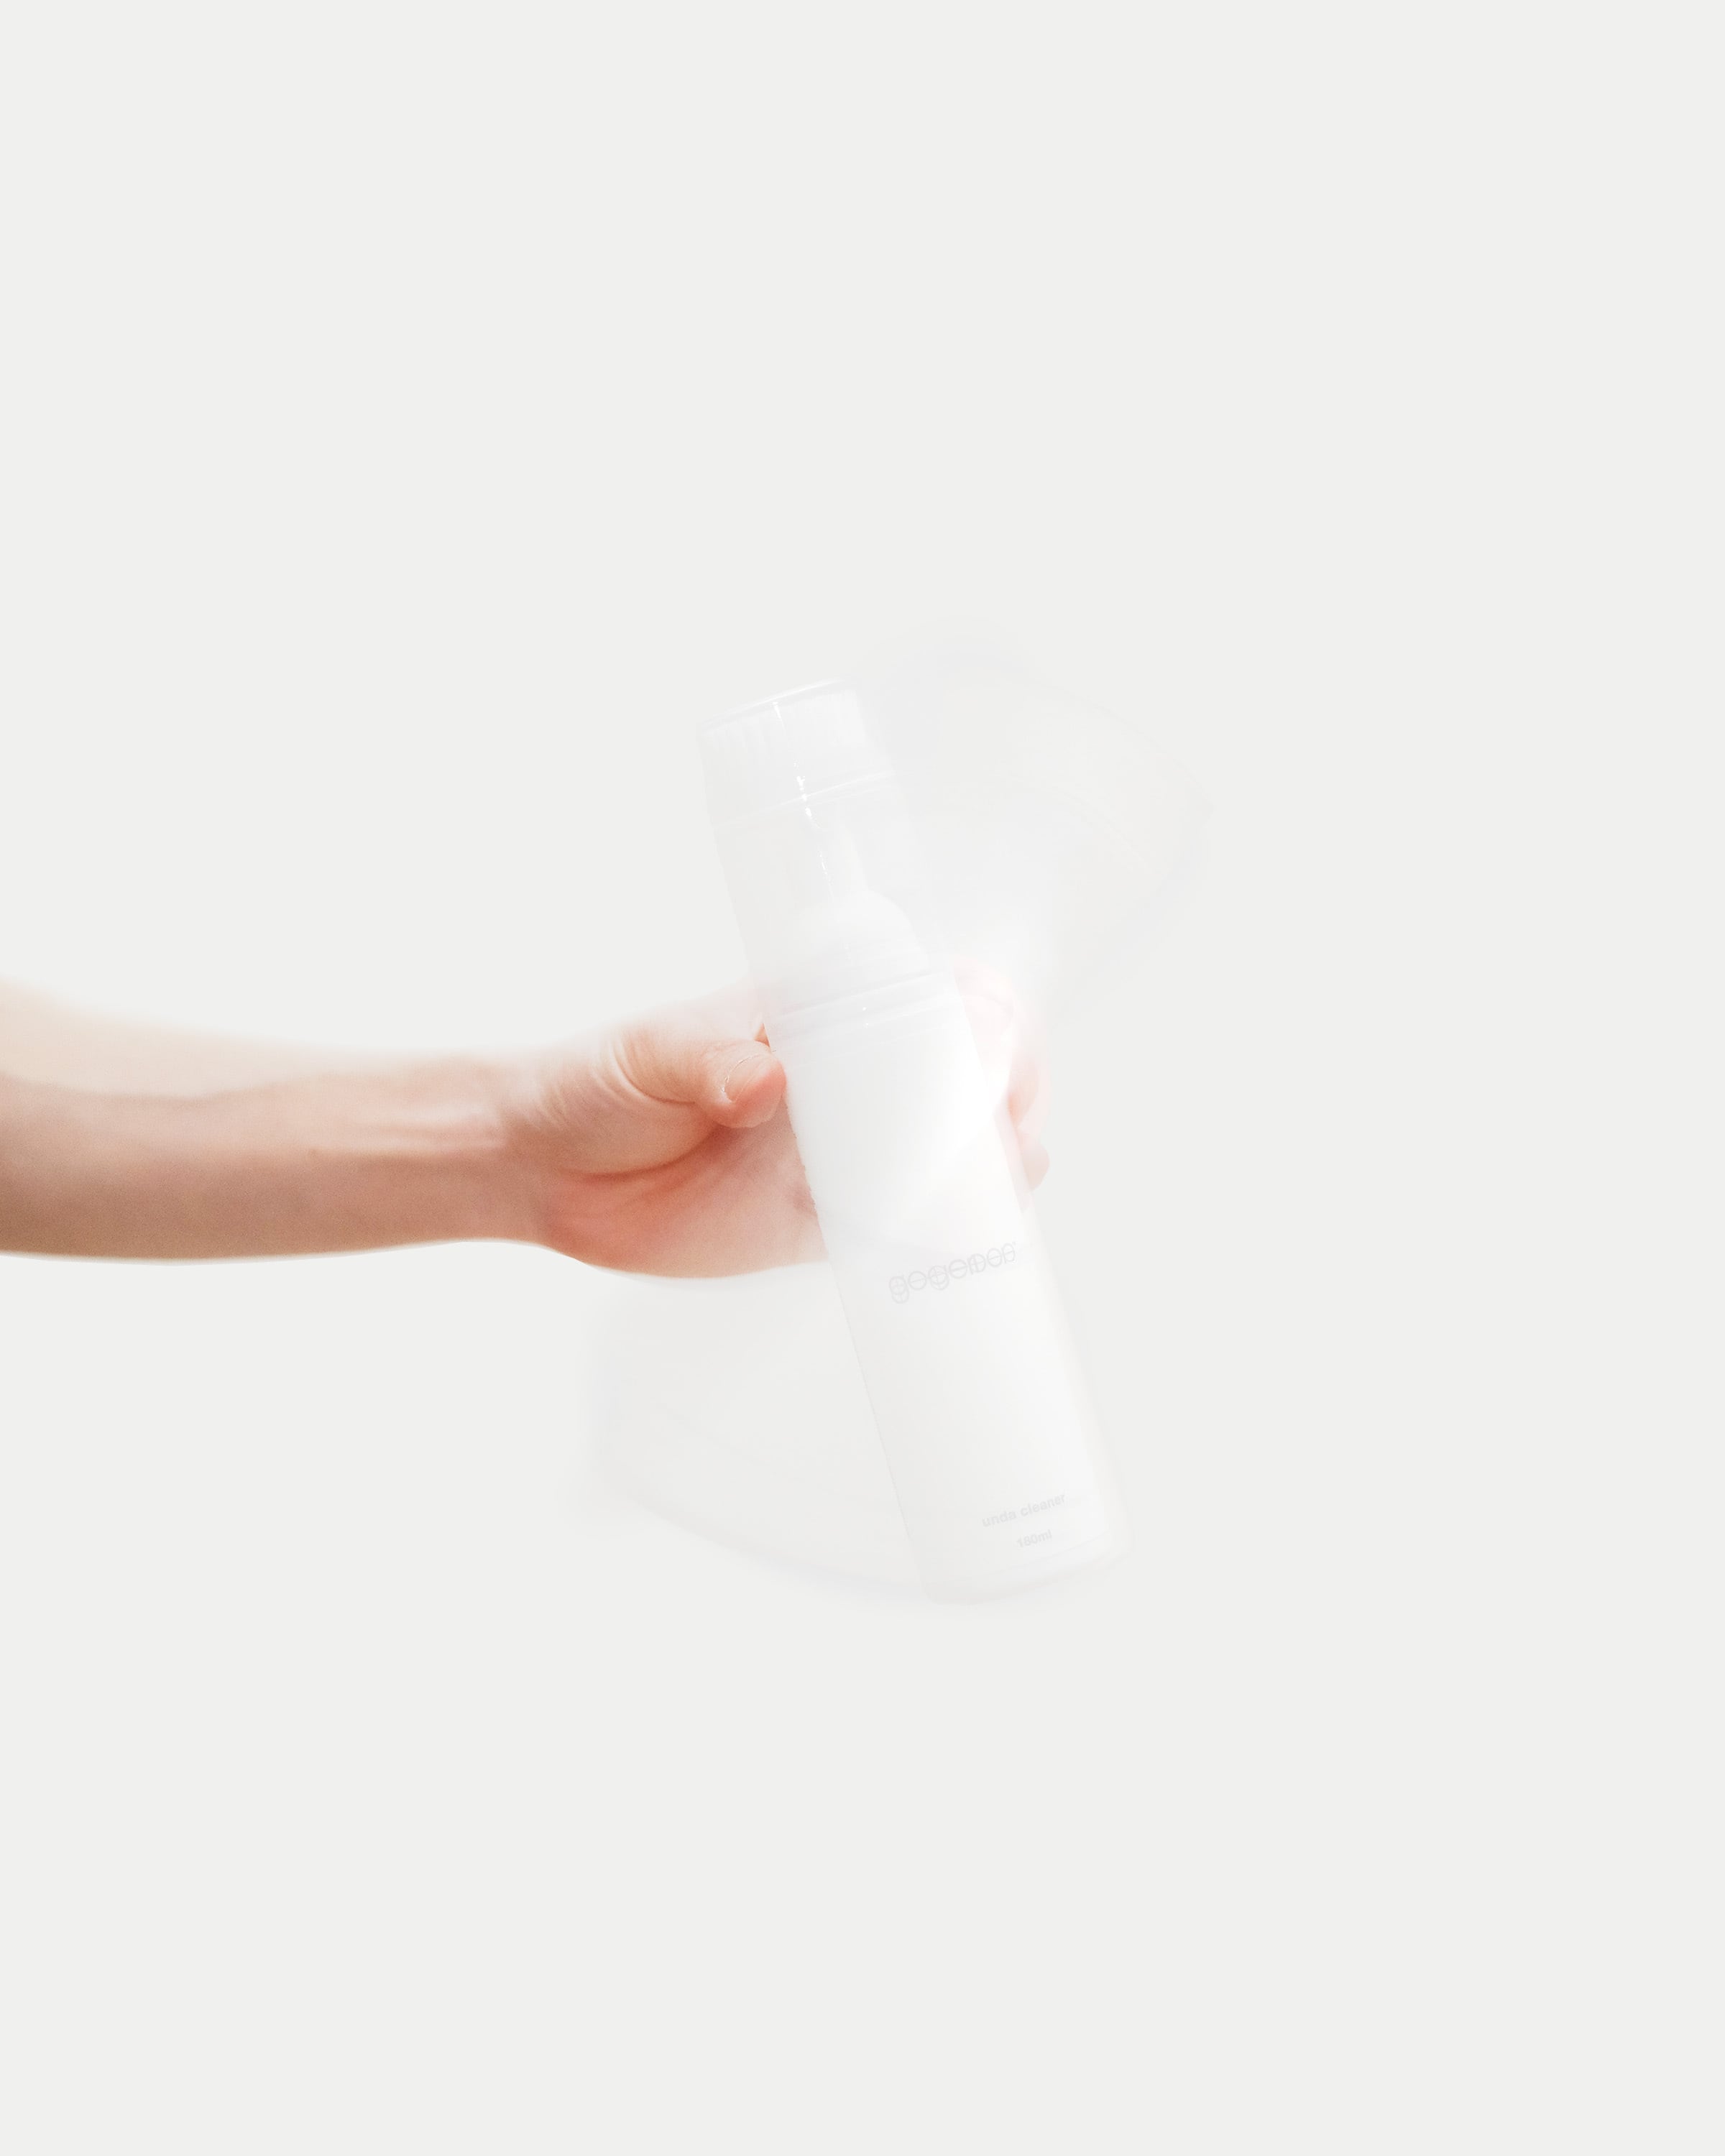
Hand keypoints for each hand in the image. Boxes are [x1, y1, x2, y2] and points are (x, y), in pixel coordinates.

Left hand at [504, 972, 1048, 1276]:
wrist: (544, 1170)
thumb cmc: (598, 1083)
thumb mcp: (647, 1059)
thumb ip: (705, 1063)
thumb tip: (765, 1078)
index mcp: (823, 1017)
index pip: (939, 996)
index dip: (991, 1017)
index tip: (996, 1047)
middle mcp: (851, 1085)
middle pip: (970, 1080)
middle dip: (1008, 1101)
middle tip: (1003, 1137)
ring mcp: (845, 1156)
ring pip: (953, 1159)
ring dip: (989, 1176)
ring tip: (994, 1194)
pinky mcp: (822, 1227)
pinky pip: (902, 1233)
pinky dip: (938, 1242)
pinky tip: (957, 1251)